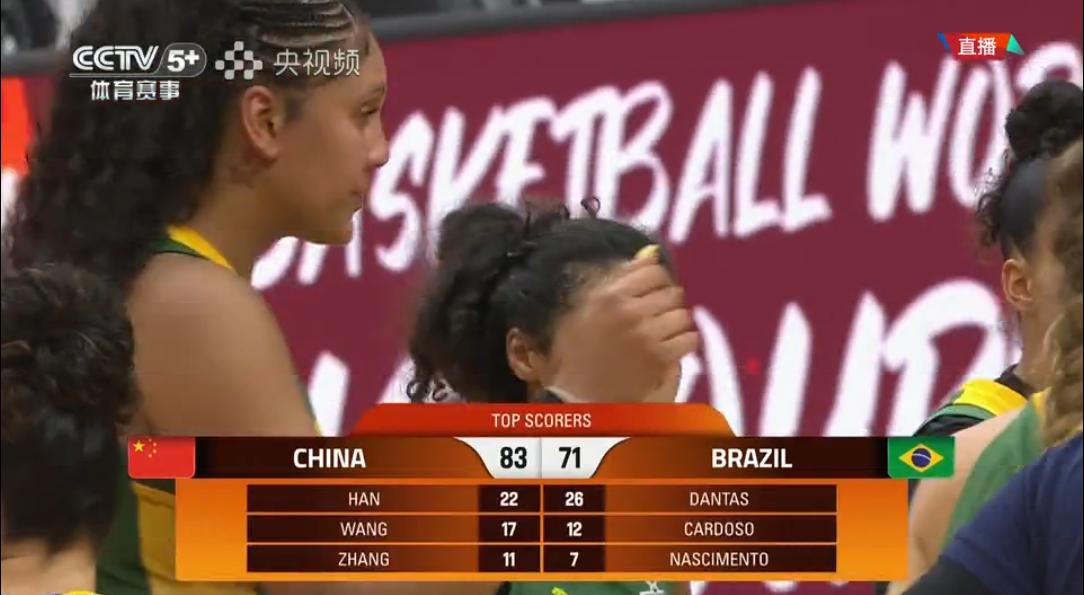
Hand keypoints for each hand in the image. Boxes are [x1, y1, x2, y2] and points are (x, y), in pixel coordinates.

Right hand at [547, 249, 698, 401]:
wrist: (579, 396)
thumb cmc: (580, 350)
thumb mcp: (588, 307)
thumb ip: (619, 275)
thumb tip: (652, 250)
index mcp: (608, 295)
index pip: (654, 271)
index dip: (657, 282)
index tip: (651, 295)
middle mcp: (627, 311)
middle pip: (672, 292)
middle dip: (667, 305)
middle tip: (655, 319)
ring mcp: (645, 335)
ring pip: (683, 315)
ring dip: (676, 325)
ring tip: (662, 334)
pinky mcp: (659, 358)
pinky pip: (690, 339)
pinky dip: (684, 343)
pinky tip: (670, 348)